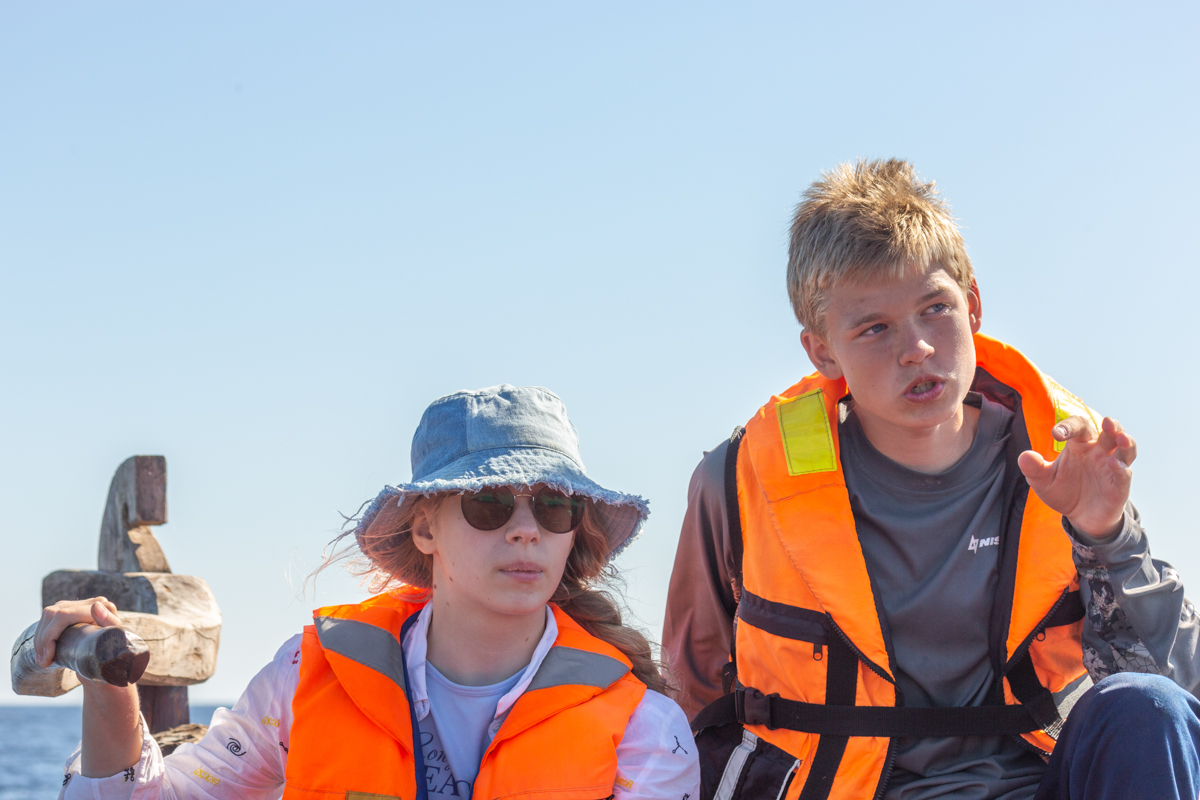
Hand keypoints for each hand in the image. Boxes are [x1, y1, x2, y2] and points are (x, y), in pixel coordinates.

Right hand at [34, 597, 120, 669]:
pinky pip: (48, 618)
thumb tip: (96, 606)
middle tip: (43, 662)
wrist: (116, 647)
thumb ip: (108, 621)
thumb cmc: (116, 645)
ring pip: (47, 616)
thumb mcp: (114, 636)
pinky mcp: (68, 609)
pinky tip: (43, 651)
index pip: (63, 616)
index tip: (48, 657)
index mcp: (101, 605)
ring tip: (42, 660)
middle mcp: (88, 602)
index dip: (50, 636)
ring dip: (39, 639)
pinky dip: (42, 635)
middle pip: (52, 615)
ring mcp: (78, 604)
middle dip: (42, 640)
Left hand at [1017, 415, 1135, 540]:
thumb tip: (1024, 456)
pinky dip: (1121, 469)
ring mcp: (1111, 468)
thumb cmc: (1063, 491)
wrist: (1079, 517)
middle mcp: (1099, 452)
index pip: (1078, 427)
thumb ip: (1034, 468)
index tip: (1056, 434)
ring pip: (1126, 450)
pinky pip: (1124, 475)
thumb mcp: (1043, 480)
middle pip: (1110, 433)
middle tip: (1107, 421)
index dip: (1069, 426)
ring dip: (1126, 442)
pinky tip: (1113, 464)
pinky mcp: (1119, 487)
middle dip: (1112, 426)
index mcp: (1079, 445)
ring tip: (1120, 437)